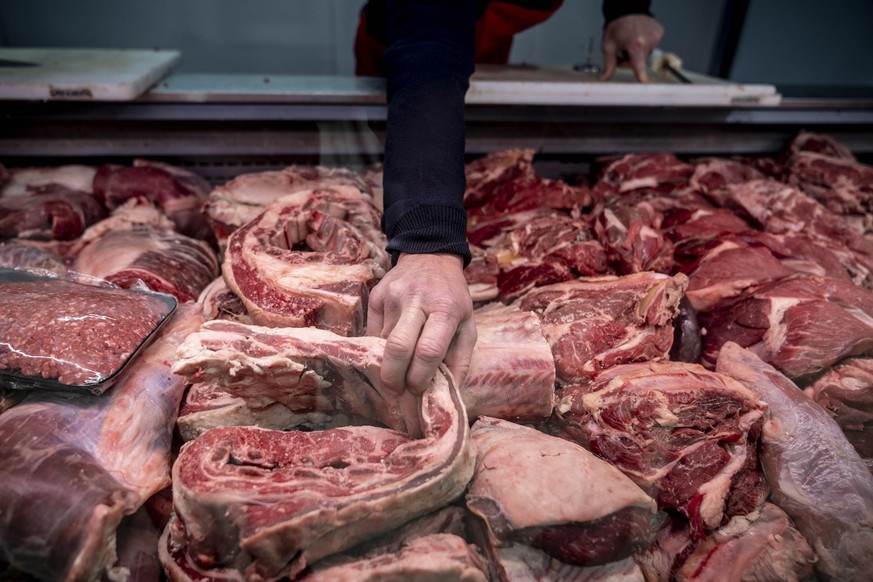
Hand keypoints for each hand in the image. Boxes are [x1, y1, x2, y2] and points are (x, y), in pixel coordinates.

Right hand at [367, 253, 476, 395]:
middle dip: (394, 378)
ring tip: (395, 375)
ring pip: (383, 343)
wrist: (430, 257)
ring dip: (387, 365)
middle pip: (398, 348)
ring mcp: (393, 297)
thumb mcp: (467, 324)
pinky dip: (380, 349)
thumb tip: (447, 394)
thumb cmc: (453, 297)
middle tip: (396, 393)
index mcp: (446, 309)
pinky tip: (389, 351)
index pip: (428, 350)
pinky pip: (372, 332)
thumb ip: (460, 360)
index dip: (420, 377)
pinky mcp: (376, 296)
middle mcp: (417, 301)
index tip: (418, 390)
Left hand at [600, 14, 663, 82]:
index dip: (642, 77)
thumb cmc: (617, 25)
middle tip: (622, 51)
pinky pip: (651, 45)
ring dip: (637, 52)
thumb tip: (604, 78)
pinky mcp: (659, 33)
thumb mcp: (609, 46)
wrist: (626, 9)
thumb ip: (608, 64)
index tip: (647, 85)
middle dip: (630, 60)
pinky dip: (644, 44)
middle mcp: (648, 41)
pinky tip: (638, 37)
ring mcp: (655, 37)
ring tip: (630, 41)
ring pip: (645, 54)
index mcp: (635, 46)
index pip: (639, 67)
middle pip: (639, 62)